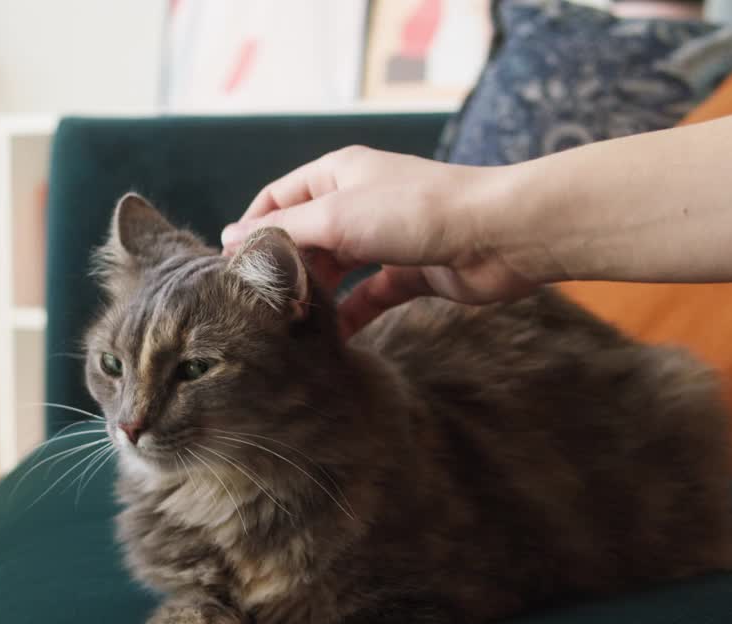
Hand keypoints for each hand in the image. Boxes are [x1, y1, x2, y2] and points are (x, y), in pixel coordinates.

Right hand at [222, 146, 542, 336]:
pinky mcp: (409, 272)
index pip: (278, 198)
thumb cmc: (417, 212)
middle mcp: (359, 202)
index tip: (231, 269)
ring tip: (290, 328)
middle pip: (305, 237)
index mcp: (338, 174)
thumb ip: (284, 229)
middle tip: (259, 307)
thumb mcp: (338, 215)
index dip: (252, 230)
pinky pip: (368, 296)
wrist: (500, 235)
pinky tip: (331, 342)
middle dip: (284, 269)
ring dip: (315, 296)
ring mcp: (385, 238)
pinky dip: (350, 316)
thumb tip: (231, 238)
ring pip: (335, 269)